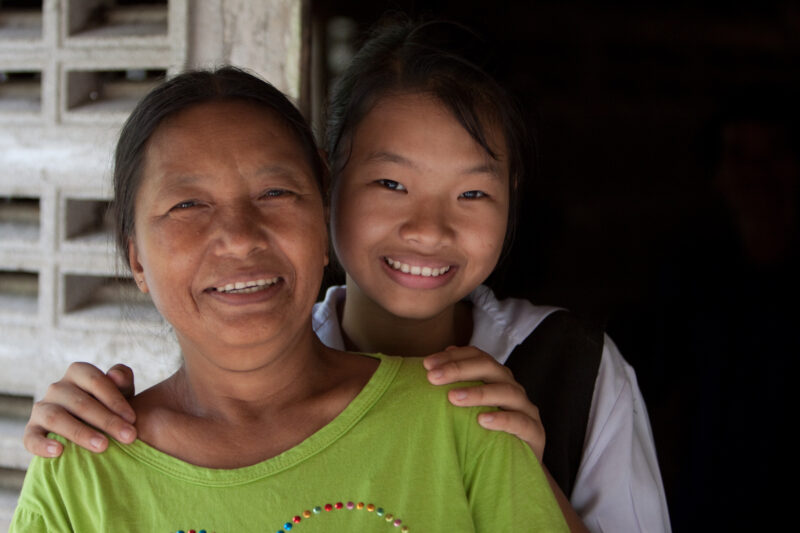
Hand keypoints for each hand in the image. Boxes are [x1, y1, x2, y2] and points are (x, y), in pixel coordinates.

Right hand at [23, 362, 136, 456]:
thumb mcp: (122, 392)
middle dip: (106, 420)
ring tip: (103, 446)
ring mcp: (41, 409)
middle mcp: (57, 388)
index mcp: (78, 373)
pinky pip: (31, 438)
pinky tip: (59, 452)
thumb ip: (123, 380)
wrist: (91, 428)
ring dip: (80, 432)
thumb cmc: (110, 406)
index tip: (133, 418)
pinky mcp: (31, 431)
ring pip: (56, 417)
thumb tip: (114, 375)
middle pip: (80, 402)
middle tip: (128, 437)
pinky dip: (42, 445)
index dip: (115, 399)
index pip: (95, 380)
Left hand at [423, 346, 544, 459]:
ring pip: (506, 392)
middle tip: (433, 378)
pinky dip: (501, 420)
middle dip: (459, 369)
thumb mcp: (468, 409)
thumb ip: (454, 387)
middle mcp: (511, 388)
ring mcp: (526, 409)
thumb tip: (431, 366)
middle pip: (490, 368)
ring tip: (453, 398)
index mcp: (496, 378)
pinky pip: (520, 422)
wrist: (516, 468)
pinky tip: (481, 420)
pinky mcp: (535, 432)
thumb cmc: (486, 434)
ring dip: (478, 392)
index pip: (477, 356)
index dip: (452, 357)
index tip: (426, 364)